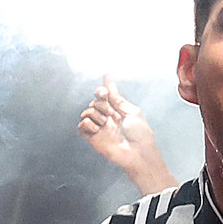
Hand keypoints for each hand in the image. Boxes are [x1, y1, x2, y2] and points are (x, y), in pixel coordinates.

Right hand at [78, 77, 175, 192]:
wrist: (137, 152)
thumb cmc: (140, 133)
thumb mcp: (132, 112)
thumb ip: (119, 100)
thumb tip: (111, 87)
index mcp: (118, 110)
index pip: (107, 95)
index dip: (105, 85)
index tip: (106, 72)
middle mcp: (106, 117)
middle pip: (95, 101)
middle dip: (102, 103)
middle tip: (112, 114)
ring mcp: (98, 126)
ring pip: (87, 111)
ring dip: (97, 114)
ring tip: (107, 123)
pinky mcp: (92, 137)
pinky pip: (82, 124)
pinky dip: (89, 123)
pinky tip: (98, 128)